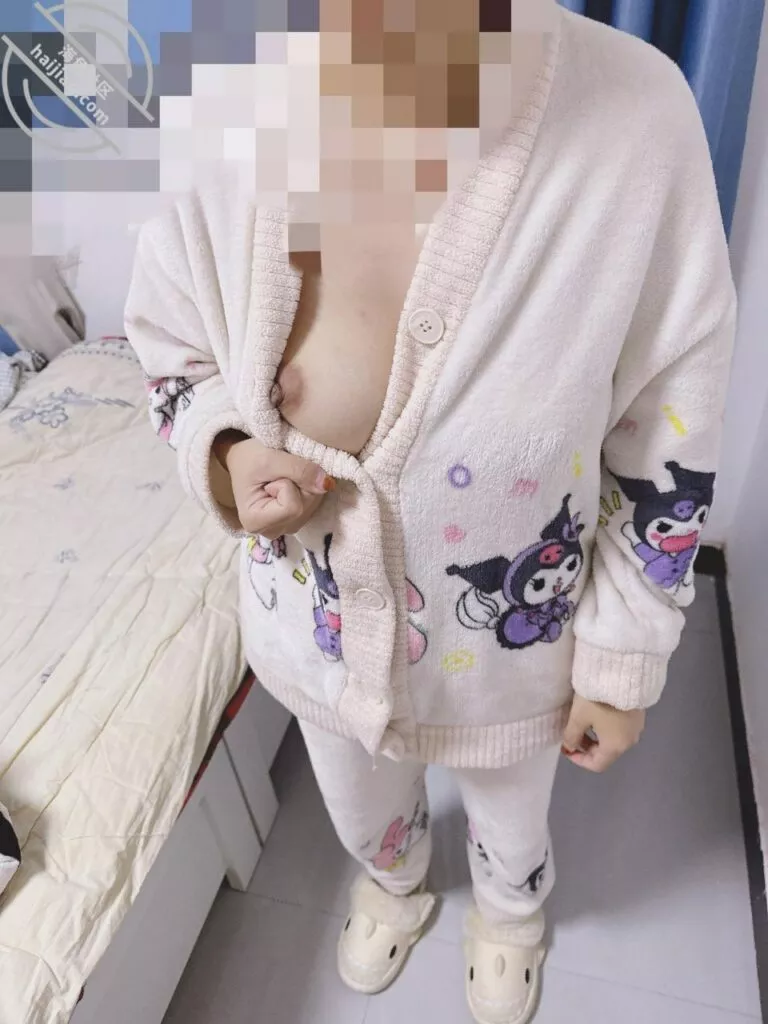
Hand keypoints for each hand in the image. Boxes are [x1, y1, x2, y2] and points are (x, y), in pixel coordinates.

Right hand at [214, 432, 334, 538]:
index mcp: (256, 521)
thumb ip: (298, 469)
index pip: (293, 508)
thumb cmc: (250, 458)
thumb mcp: (270, 458)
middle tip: (279, 473)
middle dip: (299, 483)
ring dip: (304, 484)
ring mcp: (286, 528)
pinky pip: (315, 503)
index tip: (271, 476)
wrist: (245, 457)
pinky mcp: (296, 521)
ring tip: (282, 477)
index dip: (288, 484)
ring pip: (313, 504)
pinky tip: (291, 483)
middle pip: (306, 506)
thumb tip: (326, 483)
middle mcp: (272, 531)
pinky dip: (307, 488)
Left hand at [562, 694, 644, 772]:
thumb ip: (571, 735)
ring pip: (614, 741)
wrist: (622, 673)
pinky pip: (621, 730)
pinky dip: (607, 729)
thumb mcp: (579, 717)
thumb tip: (569, 746)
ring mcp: (636, 728)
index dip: (579, 760)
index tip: (566, 748)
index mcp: (615, 746)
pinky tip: (598, 715)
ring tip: (583, 724)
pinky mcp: (639, 715)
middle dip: (587, 748)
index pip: (597, 765)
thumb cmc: (598, 699)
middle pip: (606, 754)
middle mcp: (630, 741)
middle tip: (572, 735)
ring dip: (596, 738)